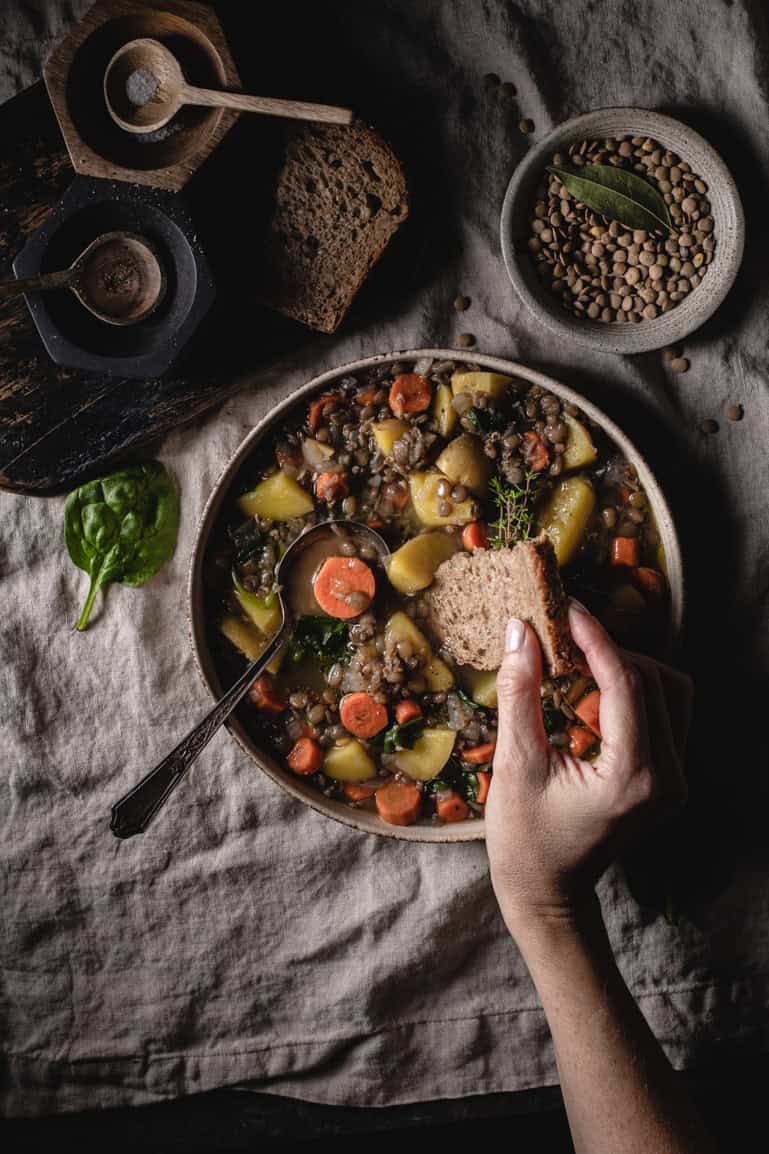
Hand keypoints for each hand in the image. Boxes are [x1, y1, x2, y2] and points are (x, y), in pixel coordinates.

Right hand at [485, 600, 690, 937]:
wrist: (547, 893)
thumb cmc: (524, 839)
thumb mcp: (514, 763)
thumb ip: (519, 692)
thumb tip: (519, 630)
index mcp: (634, 777)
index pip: (626, 683)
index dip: (595, 638)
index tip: (567, 608)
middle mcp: (669, 778)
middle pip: (654, 681)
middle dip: (609, 651)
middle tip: (562, 635)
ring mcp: (675, 781)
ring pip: (670, 693)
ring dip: (626, 668)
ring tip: (578, 662)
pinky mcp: (670, 781)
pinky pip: (665, 715)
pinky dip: (634, 692)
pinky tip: (594, 690)